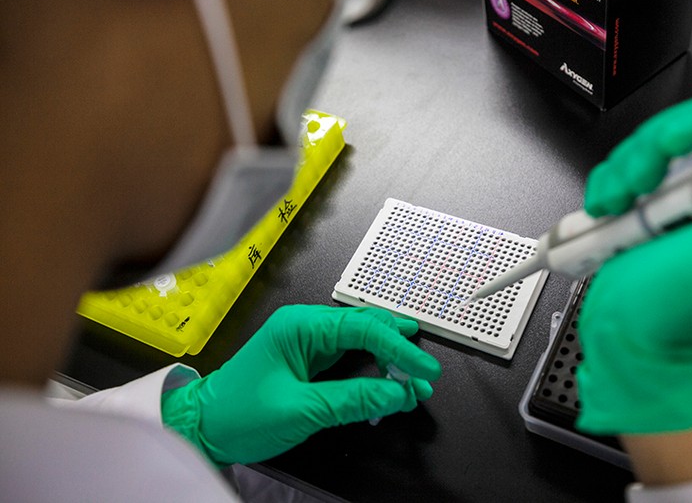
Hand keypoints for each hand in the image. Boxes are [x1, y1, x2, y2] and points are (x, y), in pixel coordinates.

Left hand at [162, 305, 441, 465]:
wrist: (202, 428)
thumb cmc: (239, 414)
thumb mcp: (301, 409)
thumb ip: (353, 399)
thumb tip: (398, 394)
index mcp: (300, 326)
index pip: (363, 328)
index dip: (399, 347)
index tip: (423, 369)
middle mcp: (305, 328)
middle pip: (366, 326)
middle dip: (399, 347)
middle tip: (425, 372)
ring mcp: (306, 344)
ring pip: (360, 341)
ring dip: (388, 358)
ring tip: (414, 376)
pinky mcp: (307, 362)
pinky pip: (348, 359)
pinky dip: (371, 369)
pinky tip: (388, 379)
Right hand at [575, 94, 691, 434]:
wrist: (630, 338)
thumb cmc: (686, 301)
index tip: (674, 148)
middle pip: (684, 128)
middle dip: (651, 148)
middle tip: (640, 184)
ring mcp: (679, 200)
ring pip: (647, 147)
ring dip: (622, 169)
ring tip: (616, 205)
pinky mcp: (642, 209)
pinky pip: (621, 171)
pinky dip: (605, 184)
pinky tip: (604, 210)